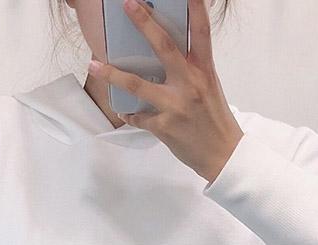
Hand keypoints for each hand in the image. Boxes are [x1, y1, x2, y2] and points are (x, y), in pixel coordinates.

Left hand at [87, 0, 243, 182]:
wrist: (223, 155)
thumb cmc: (215, 120)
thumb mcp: (209, 88)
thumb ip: (191, 69)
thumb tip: (168, 55)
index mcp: (204, 71)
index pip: (202, 32)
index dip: (196, 8)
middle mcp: (191, 84)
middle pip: (165, 47)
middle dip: (145, 23)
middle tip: (128, 5)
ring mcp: (176, 106)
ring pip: (138, 85)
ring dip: (113, 74)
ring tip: (94, 65)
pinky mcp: (165, 127)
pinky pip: (139, 117)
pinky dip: (131, 115)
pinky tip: (126, 113)